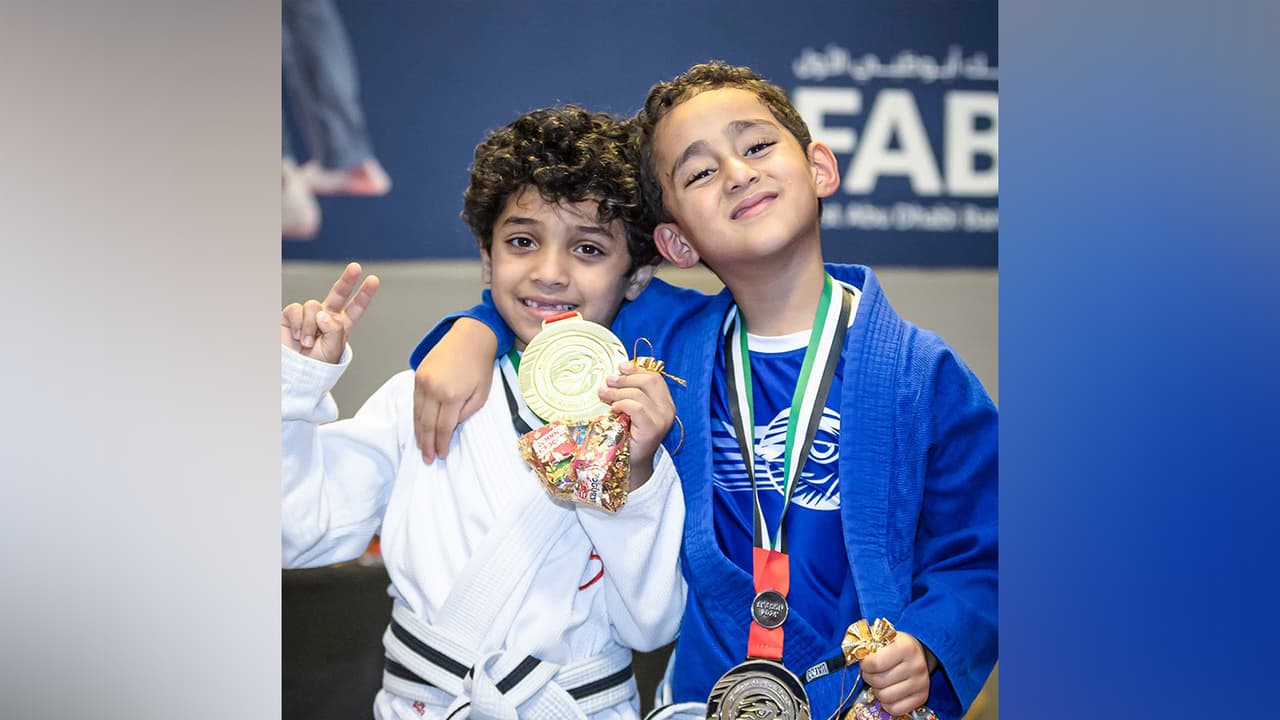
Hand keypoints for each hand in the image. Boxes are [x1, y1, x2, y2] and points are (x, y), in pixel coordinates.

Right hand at [281, 262, 378, 363]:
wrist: (293, 372)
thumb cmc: (315, 365)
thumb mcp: (333, 349)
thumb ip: (334, 329)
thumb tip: (323, 313)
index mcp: (340, 326)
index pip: (355, 308)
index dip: (364, 294)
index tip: (373, 280)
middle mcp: (326, 317)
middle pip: (338, 294)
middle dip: (347, 280)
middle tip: (356, 267)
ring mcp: (308, 315)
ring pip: (313, 306)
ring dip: (310, 326)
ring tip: (307, 343)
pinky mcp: (291, 315)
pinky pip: (296, 309)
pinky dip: (298, 323)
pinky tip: (297, 336)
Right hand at [413, 318, 496, 462]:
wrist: (470, 337)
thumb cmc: (480, 365)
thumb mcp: (481, 394)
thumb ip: (465, 414)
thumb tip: (450, 428)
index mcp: (452, 395)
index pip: (443, 428)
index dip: (441, 444)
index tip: (440, 455)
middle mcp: (433, 389)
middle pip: (426, 424)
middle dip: (427, 444)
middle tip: (427, 459)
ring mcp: (422, 381)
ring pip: (417, 414)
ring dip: (418, 433)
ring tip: (421, 447)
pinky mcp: (417, 375)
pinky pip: (414, 402)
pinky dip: (416, 417)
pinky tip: (419, 427)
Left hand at [598, 361, 675, 489]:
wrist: (632, 464)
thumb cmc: (629, 436)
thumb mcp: (632, 411)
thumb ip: (632, 394)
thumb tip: (617, 373)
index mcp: (665, 402)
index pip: (655, 377)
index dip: (637, 369)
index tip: (620, 366)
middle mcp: (668, 409)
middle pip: (650, 380)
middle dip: (626, 378)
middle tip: (608, 380)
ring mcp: (662, 419)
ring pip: (639, 393)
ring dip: (617, 391)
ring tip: (603, 394)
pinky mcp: (652, 429)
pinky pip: (636, 407)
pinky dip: (622, 404)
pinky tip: (613, 409)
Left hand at [859, 632, 932, 716]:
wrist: (918, 653)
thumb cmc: (897, 646)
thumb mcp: (885, 639)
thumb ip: (870, 646)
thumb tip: (856, 656)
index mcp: (906, 647)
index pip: (875, 663)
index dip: (865, 665)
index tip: (865, 663)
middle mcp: (916, 665)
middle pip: (879, 681)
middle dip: (869, 677)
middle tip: (871, 673)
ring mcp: (921, 683)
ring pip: (885, 697)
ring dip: (877, 691)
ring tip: (880, 683)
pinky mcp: (922, 697)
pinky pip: (895, 709)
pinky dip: (887, 704)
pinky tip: (888, 692)